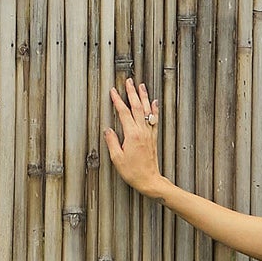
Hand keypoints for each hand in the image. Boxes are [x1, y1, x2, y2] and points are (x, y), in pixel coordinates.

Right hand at [104, 79, 164, 197]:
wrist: (149, 180)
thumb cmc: (132, 172)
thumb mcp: (117, 158)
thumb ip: (112, 142)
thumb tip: (108, 129)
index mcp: (132, 135)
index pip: (123, 112)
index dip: (118, 100)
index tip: (113, 91)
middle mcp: (142, 131)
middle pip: (136, 107)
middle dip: (132, 93)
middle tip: (129, 81)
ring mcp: (149, 133)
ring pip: (146, 110)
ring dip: (143, 97)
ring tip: (141, 86)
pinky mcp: (153, 138)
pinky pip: (153, 119)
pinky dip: (153, 109)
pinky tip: (153, 102)